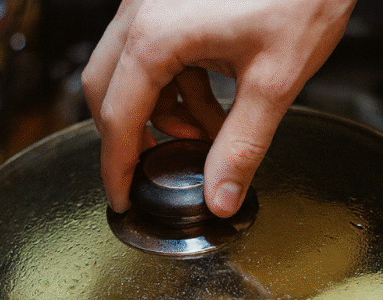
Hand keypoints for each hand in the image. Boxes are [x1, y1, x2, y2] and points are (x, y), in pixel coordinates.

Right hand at [82, 0, 356, 217]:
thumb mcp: (274, 81)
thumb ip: (243, 145)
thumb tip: (220, 197)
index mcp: (156, 35)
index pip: (117, 116)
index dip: (117, 166)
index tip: (122, 197)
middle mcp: (142, 12)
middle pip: (108, 90)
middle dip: (131, 137)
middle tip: (157, 172)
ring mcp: (154, 1)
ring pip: (131, 71)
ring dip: (161, 110)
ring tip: (207, 135)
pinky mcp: (171, 0)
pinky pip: (155, 50)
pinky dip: (176, 84)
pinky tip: (215, 104)